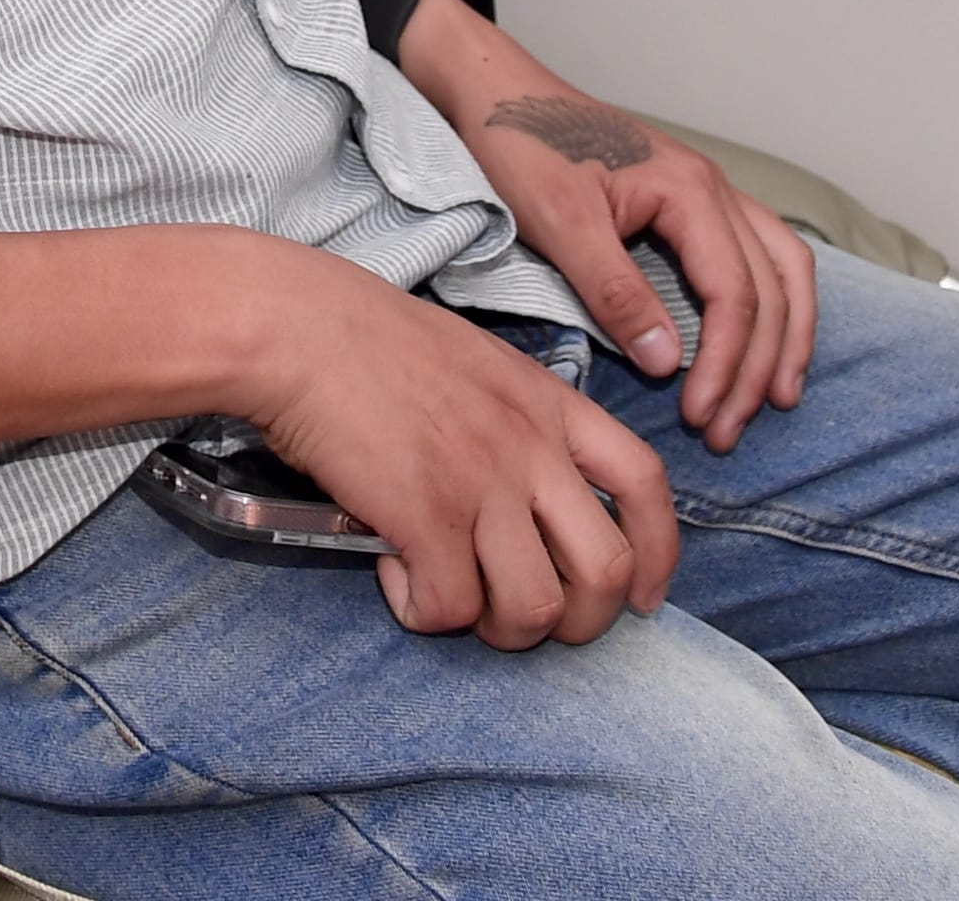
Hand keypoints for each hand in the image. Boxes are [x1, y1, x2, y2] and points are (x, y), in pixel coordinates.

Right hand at [231, 244, 679, 650]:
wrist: (298, 328)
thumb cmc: (368, 338)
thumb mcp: (477, 363)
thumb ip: (516, 423)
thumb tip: (520, 501)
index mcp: (549, 403)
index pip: (645, 483)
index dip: (660, 554)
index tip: (645, 597)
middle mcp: (530, 447)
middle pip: (608, 568)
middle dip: (581, 620)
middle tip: (529, 618)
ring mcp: (481, 484)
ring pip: (536, 608)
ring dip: (500, 629)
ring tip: (456, 600)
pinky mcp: (425, 517)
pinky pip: (449, 608)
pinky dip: (423, 611)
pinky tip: (395, 576)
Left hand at [445, 62, 819, 450]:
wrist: (500, 93)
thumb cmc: (523, 148)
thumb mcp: (560, 224)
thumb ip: (616, 293)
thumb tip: (672, 363)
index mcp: (689, 190)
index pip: (734, 294)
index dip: (725, 364)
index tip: (698, 417)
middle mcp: (715, 187)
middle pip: (771, 288)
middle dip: (759, 367)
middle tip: (727, 430)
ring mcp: (710, 190)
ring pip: (784, 267)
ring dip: (787, 335)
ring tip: (779, 396)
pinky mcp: (693, 200)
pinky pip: (761, 252)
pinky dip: (774, 300)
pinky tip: (767, 337)